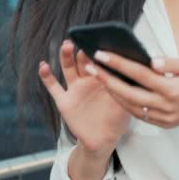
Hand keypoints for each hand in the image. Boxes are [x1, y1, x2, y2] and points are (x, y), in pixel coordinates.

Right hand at [38, 41, 129, 155]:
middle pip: (84, 60)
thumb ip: (126, 89)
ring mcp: (75, 89)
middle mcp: (88, 80)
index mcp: (103, 79)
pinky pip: (53, 87)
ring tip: (67, 45)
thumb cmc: (115, 120)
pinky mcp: (64, 101)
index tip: (102, 40)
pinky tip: (43, 66)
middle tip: (85, 39)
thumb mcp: (125, 103)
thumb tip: (135, 74)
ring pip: (68, 68)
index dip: (100, 51)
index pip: (101, 61)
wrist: (102, 140)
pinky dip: (47, 76)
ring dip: (66, 56)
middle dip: (84, 49)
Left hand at [83, 50, 178, 128]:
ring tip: (99, 77)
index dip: (118, 64)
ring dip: (112, 93)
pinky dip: (125, 103)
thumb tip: (150, 60)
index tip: (101, 54)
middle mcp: (165, 106)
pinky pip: (139, 114)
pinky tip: (116, 91)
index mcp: (172, 89)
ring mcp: (163, 118)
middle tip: (90, 67)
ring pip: (130, 107)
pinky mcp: (163, 124)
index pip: (139, 74)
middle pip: (128, 93)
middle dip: (106, 80)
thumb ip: (171, 63)